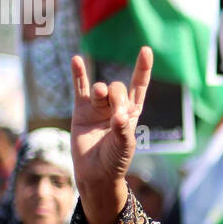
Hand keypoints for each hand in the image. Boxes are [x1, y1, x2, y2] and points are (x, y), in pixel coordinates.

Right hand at [70, 47, 151, 223]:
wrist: (95, 173)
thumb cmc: (115, 160)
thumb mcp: (124, 145)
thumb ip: (123, 129)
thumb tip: (118, 115)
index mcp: (131, 112)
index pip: (139, 86)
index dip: (142, 69)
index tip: (145, 50)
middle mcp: (115, 106)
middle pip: (118, 88)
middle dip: (117, 96)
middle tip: (115, 114)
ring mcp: (97, 107)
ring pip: (101, 88)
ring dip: (102, 91)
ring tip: (100, 97)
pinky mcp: (81, 110)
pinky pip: (79, 88)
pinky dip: (78, 74)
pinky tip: (76, 60)